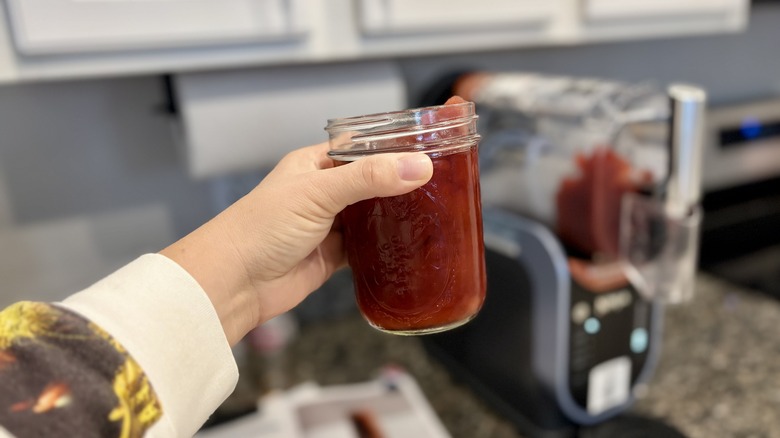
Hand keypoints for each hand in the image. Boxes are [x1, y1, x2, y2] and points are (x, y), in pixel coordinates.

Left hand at [160, 143, 432, 344]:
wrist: (235, 283)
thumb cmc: (259, 229)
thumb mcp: (317, 193)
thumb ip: (368, 178)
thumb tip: (417, 166)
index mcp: (314, 164)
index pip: (361, 147)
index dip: (392, 147)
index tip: (429, 148)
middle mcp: (322, 192)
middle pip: (371, 183)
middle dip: (399, 184)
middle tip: (440, 184)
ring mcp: (328, 225)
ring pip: (371, 216)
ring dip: (394, 217)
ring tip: (433, 212)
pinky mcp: (331, 256)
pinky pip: (365, 248)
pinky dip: (384, 247)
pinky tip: (406, 245)